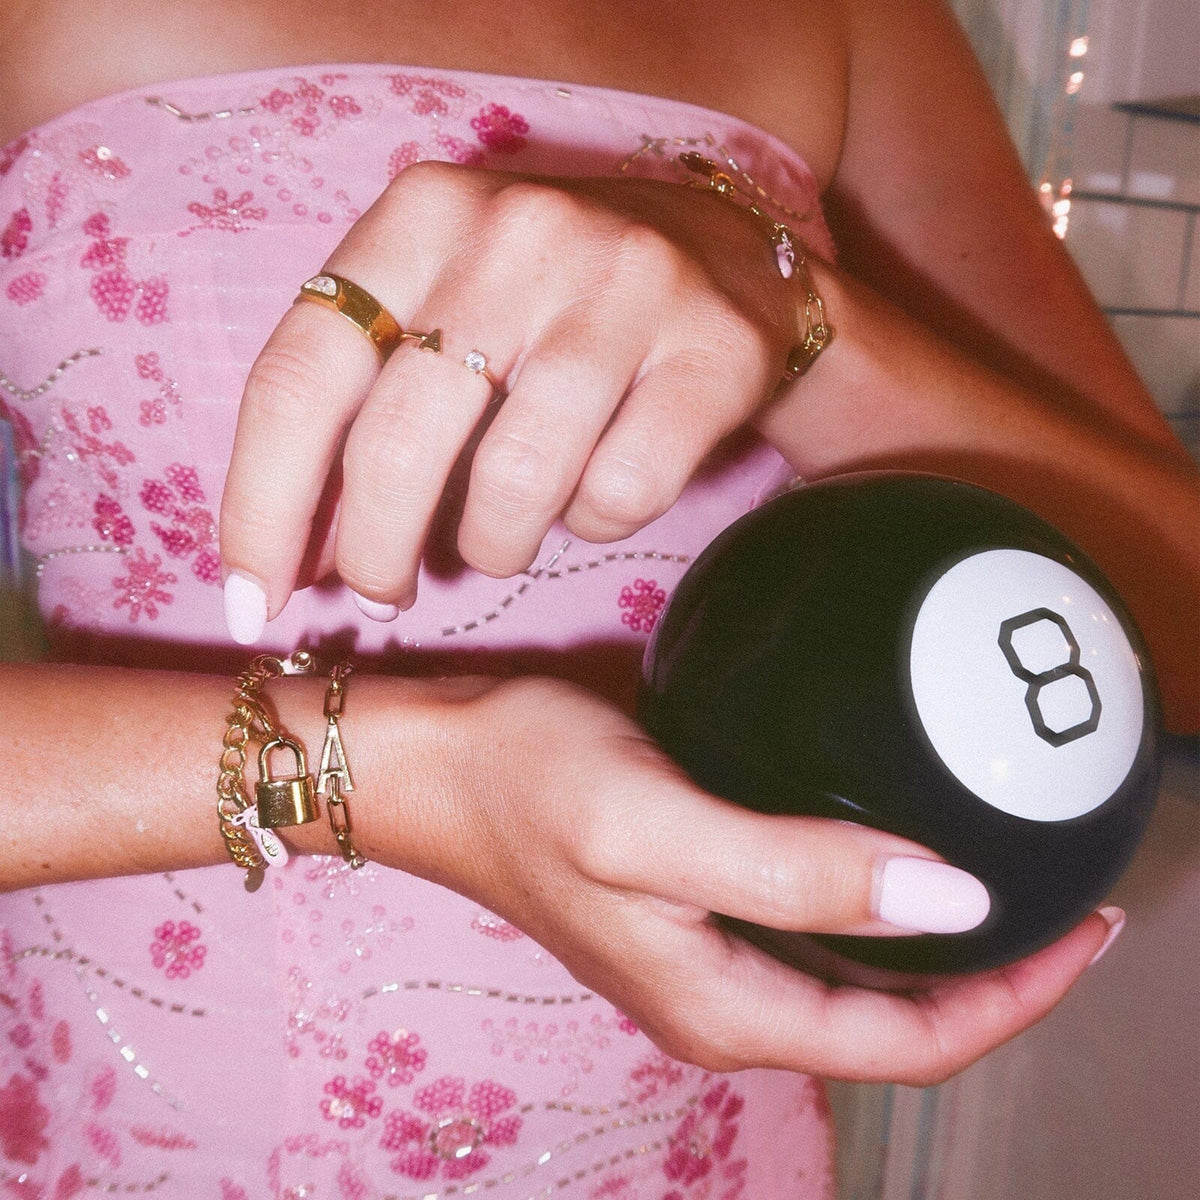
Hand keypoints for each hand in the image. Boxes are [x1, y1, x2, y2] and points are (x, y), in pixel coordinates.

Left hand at [219, 162, 800, 638]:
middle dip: (374, 552)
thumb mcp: (442, 304)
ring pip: (515, 485)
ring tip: (499, 540)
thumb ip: (363, 399)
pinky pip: (618, 494)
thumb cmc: (549, 301)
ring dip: (492, 547)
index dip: (261, 505)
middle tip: (382, 593)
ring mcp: (622, 287)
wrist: (724, 259)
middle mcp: (516, 235)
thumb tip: (296, 555)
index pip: (300, 375)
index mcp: (419, 216)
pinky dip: (592, 526)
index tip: (252, 603)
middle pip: (398, 443)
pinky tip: (593, 498)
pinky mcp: (710, 350)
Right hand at [350, 674, 1114, 1083]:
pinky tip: (905, 853)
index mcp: (721, 1008)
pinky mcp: (696, 907)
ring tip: (1013, 880)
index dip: (1011, 999)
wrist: (436, 761)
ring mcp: (707, 958)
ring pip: (858, 979)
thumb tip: (951, 899)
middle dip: (995, 981)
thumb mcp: (656, 825)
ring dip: (943, 945)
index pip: (904, 1041)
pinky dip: (881, 906)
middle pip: (892, 1023)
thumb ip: (793, 871)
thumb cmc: (528, 783)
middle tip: (1070, 901)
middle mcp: (722, 1002)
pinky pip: (818, 932)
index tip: (1086, 927)